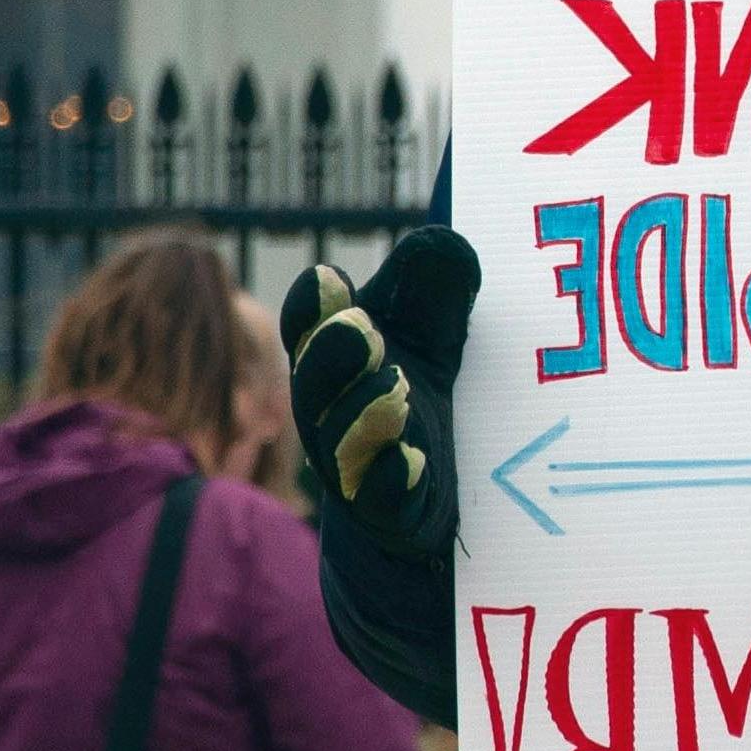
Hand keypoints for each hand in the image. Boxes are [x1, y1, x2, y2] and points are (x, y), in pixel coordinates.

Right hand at [278, 227, 480, 564]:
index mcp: (334, 360)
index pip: (308, 329)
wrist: (422, 501)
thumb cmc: (414, 397)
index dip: (313, 306)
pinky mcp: (394, 513)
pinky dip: (394, 480)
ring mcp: (359, 466)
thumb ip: (433, 286)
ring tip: (394, 388)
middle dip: (331, 354)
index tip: (330, 278)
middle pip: (314, 386)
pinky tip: (412, 462)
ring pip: (343, 444)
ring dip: (363, 412)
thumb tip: (443, 237)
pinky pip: (384, 501)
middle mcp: (332, 413)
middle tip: (361, 326)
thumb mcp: (432, 335)